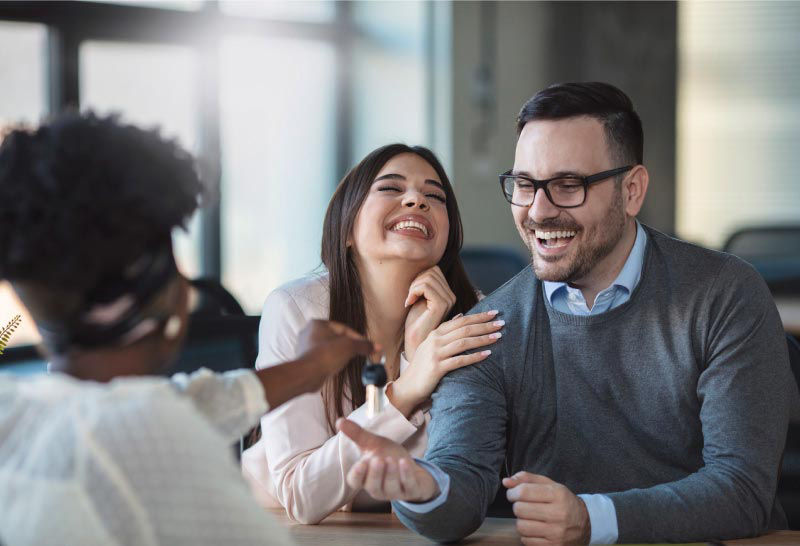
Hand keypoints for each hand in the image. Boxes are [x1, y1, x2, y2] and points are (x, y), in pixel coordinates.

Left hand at [295, 319, 377, 391]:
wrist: (307, 374)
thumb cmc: (327, 355)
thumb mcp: (349, 347)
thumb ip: (364, 345)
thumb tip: (378, 346)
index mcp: (318, 323)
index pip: (343, 328)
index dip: (357, 337)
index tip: (366, 346)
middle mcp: (309, 332)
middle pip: (335, 338)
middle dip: (347, 346)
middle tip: (358, 353)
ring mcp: (305, 346)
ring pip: (328, 348)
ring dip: (339, 354)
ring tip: (347, 361)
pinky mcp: (305, 359)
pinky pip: (322, 357)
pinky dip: (330, 361)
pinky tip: (336, 367)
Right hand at [337, 418, 438, 501]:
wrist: (412, 468)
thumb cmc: (388, 456)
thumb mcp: (373, 444)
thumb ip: (357, 434)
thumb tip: (339, 421)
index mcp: (365, 478)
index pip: (355, 481)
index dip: (357, 475)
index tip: (361, 463)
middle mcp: (378, 488)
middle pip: (373, 486)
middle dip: (375, 474)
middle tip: (377, 459)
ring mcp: (395, 491)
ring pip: (390, 488)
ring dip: (391, 474)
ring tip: (391, 459)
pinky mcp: (411, 490)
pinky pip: (408, 486)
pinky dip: (406, 474)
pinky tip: (404, 462)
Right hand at [388, 310, 503, 416]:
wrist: (408, 386)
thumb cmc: (423, 366)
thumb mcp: (431, 344)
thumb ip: (445, 330)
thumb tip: (460, 316)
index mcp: (435, 333)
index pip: (461, 321)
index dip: (478, 316)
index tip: (494, 313)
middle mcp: (435, 340)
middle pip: (464, 329)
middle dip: (484, 325)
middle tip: (501, 323)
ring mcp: (435, 354)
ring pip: (463, 342)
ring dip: (482, 339)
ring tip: (498, 337)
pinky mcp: (437, 368)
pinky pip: (459, 360)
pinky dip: (474, 357)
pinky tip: (487, 355)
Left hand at [404, 266, 455, 361]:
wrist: (414, 341)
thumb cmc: (415, 321)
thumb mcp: (420, 298)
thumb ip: (424, 284)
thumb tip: (428, 266)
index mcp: (447, 293)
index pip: (434, 269)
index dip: (419, 276)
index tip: (412, 292)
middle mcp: (451, 296)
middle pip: (432, 271)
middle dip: (416, 280)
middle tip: (410, 296)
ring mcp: (448, 300)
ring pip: (428, 277)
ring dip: (413, 287)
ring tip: (410, 300)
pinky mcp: (441, 305)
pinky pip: (425, 287)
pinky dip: (413, 291)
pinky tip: (409, 303)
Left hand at [503, 472, 590, 545]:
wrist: (586, 525)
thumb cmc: (563, 502)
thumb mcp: (550, 485)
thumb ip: (527, 479)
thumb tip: (506, 482)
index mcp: (557, 495)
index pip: (524, 492)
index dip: (512, 492)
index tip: (513, 494)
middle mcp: (558, 514)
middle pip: (519, 509)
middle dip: (517, 506)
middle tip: (523, 506)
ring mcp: (556, 533)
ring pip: (521, 526)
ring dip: (521, 521)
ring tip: (529, 518)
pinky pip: (526, 540)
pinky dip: (526, 535)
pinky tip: (535, 529)